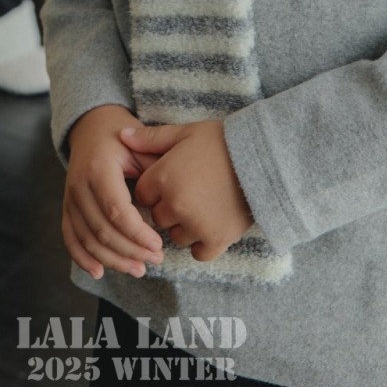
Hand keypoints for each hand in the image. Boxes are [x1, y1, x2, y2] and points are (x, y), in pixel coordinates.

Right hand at [63, 105, 164, 280]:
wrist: (91, 127)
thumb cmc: (122, 137)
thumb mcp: (140, 145)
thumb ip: (154, 171)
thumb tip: (172, 202)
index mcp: (99, 167)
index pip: (116, 210)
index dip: (137, 233)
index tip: (159, 245)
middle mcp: (79, 184)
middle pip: (102, 230)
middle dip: (130, 250)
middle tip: (156, 259)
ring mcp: (69, 197)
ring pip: (88, 239)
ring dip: (113, 260)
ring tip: (139, 269)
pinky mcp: (67, 206)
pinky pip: (70, 237)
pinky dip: (82, 258)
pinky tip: (98, 272)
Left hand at [122, 120, 253, 262]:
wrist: (264, 158)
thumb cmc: (222, 141)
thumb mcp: (184, 132)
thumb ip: (151, 138)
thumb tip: (122, 135)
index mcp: (163, 177)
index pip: (143, 194)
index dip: (156, 187)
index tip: (172, 179)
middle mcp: (175, 204)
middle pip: (158, 218)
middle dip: (168, 208)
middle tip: (190, 191)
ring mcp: (196, 225)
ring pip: (176, 236)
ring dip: (185, 226)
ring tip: (204, 205)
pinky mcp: (217, 240)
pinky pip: (198, 253)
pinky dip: (203, 243)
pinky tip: (211, 225)